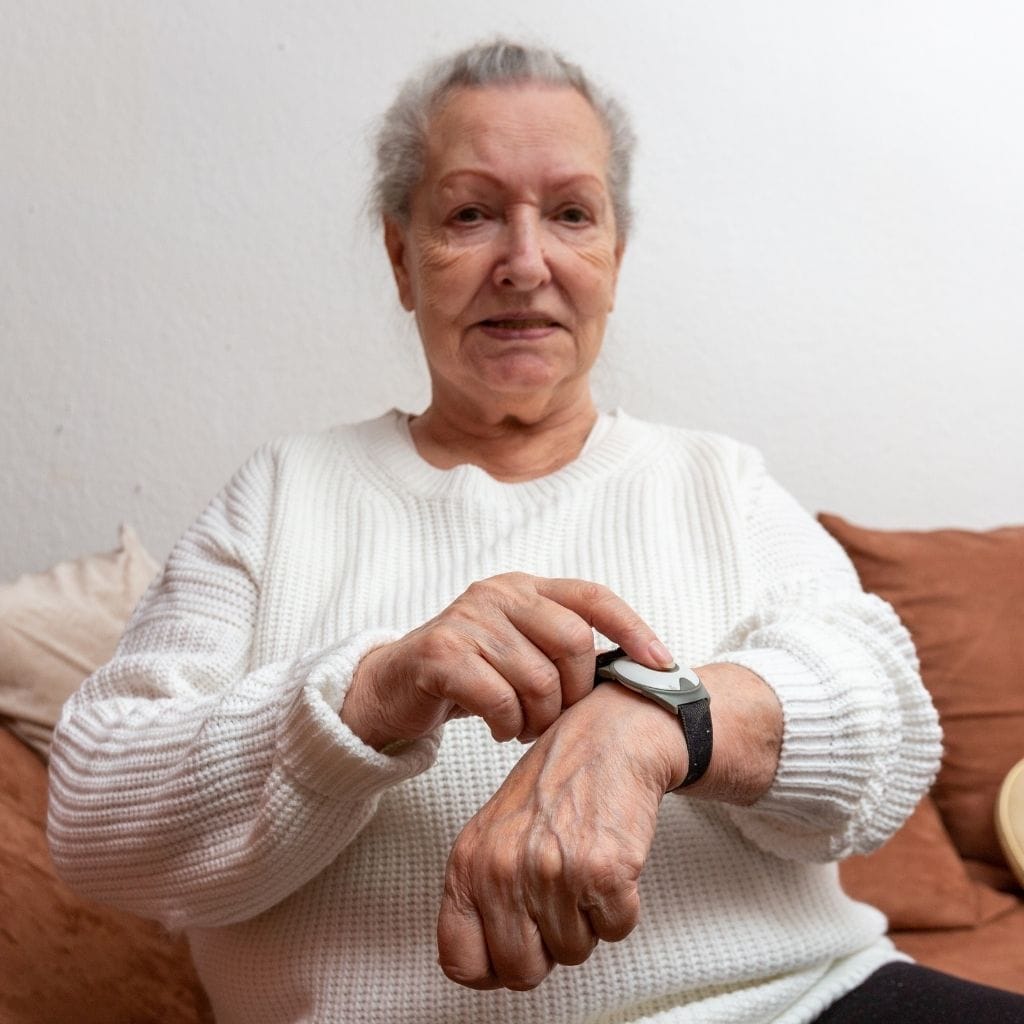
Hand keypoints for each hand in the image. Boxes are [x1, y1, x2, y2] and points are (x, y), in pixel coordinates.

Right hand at [342, 573, 673, 748]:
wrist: (394, 687)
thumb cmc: (471, 673)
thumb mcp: (520, 649)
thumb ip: (563, 649)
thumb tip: (637, 669)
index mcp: (526, 587)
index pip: (593, 597)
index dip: (633, 629)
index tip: (663, 664)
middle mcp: (499, 594)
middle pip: (573, 643)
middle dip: (575, 693)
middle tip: (557, 719)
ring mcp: (468, 620)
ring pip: (538, 679)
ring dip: (539, 719)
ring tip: (524, 728)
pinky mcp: (441, 653)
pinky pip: (499, 699)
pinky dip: (507, 725)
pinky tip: (500, 729)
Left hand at [436, 683, 681, 990]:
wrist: (607, 738)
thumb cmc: (553, 786)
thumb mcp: (493, 833)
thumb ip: (479, 894)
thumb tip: (484, 963)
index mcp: (467, 864)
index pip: (459, 961)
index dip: (492, 966)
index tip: (512, 949)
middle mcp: (502, 871)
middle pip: (521, 972)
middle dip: (546, 947)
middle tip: (557, 900)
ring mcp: (551, 873)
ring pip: (573, 953)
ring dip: (585, 920)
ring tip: (582, 865)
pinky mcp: (602, 873)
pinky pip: (616, 930)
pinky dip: (621, 905)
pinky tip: (609, 862)